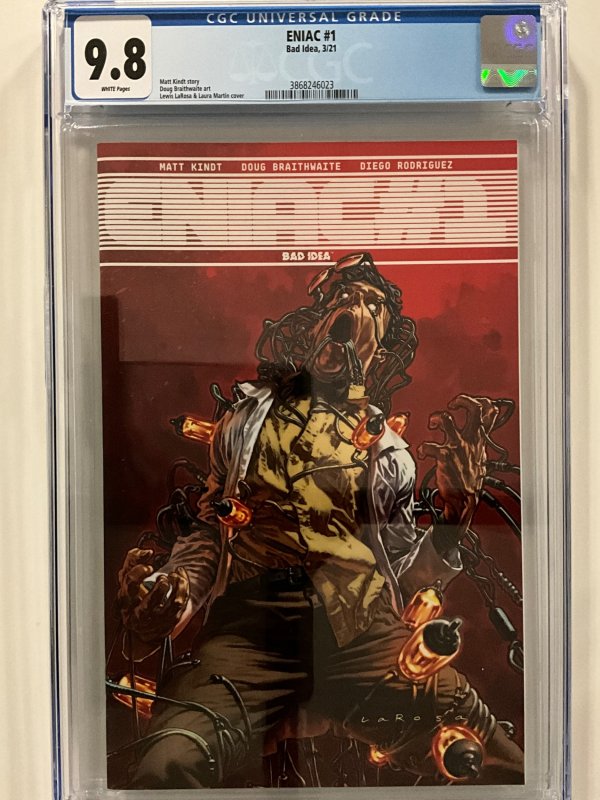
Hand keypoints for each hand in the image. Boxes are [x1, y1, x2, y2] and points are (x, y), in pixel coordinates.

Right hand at [117, 548, 189, 642]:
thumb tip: (147, 552)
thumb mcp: (128, 576)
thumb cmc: (135, 593)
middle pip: (148, 604)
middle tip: (162, 578)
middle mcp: (137, 614)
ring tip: (173, 575)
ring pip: (171, 604)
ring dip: (176, 585)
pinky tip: (180, 577)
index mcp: (124, 602)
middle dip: (158, 588)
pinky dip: (183, 586)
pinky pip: (181, 603)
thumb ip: (132, 559)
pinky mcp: (169, 621)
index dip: (141, 572)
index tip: (149, 567)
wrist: (143, 617)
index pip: (130, 585)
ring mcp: (155, 620)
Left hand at [417, 395, 499, 534]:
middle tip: (454, 404)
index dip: (481, 401)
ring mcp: (457, 447)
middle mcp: (470, 441)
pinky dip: (423, 448)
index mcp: (479, 441)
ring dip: (437, 417)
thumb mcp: (480, 459)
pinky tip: (423, 453)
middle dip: (463, 400)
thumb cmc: (469, 483)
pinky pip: (429, 446)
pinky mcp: (444, 456)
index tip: (472, 401)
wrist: (464, 502)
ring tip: (433, 423)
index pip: (489, 413)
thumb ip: (477, 443)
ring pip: (448, 420)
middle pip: (474, 409)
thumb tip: (476, 434)